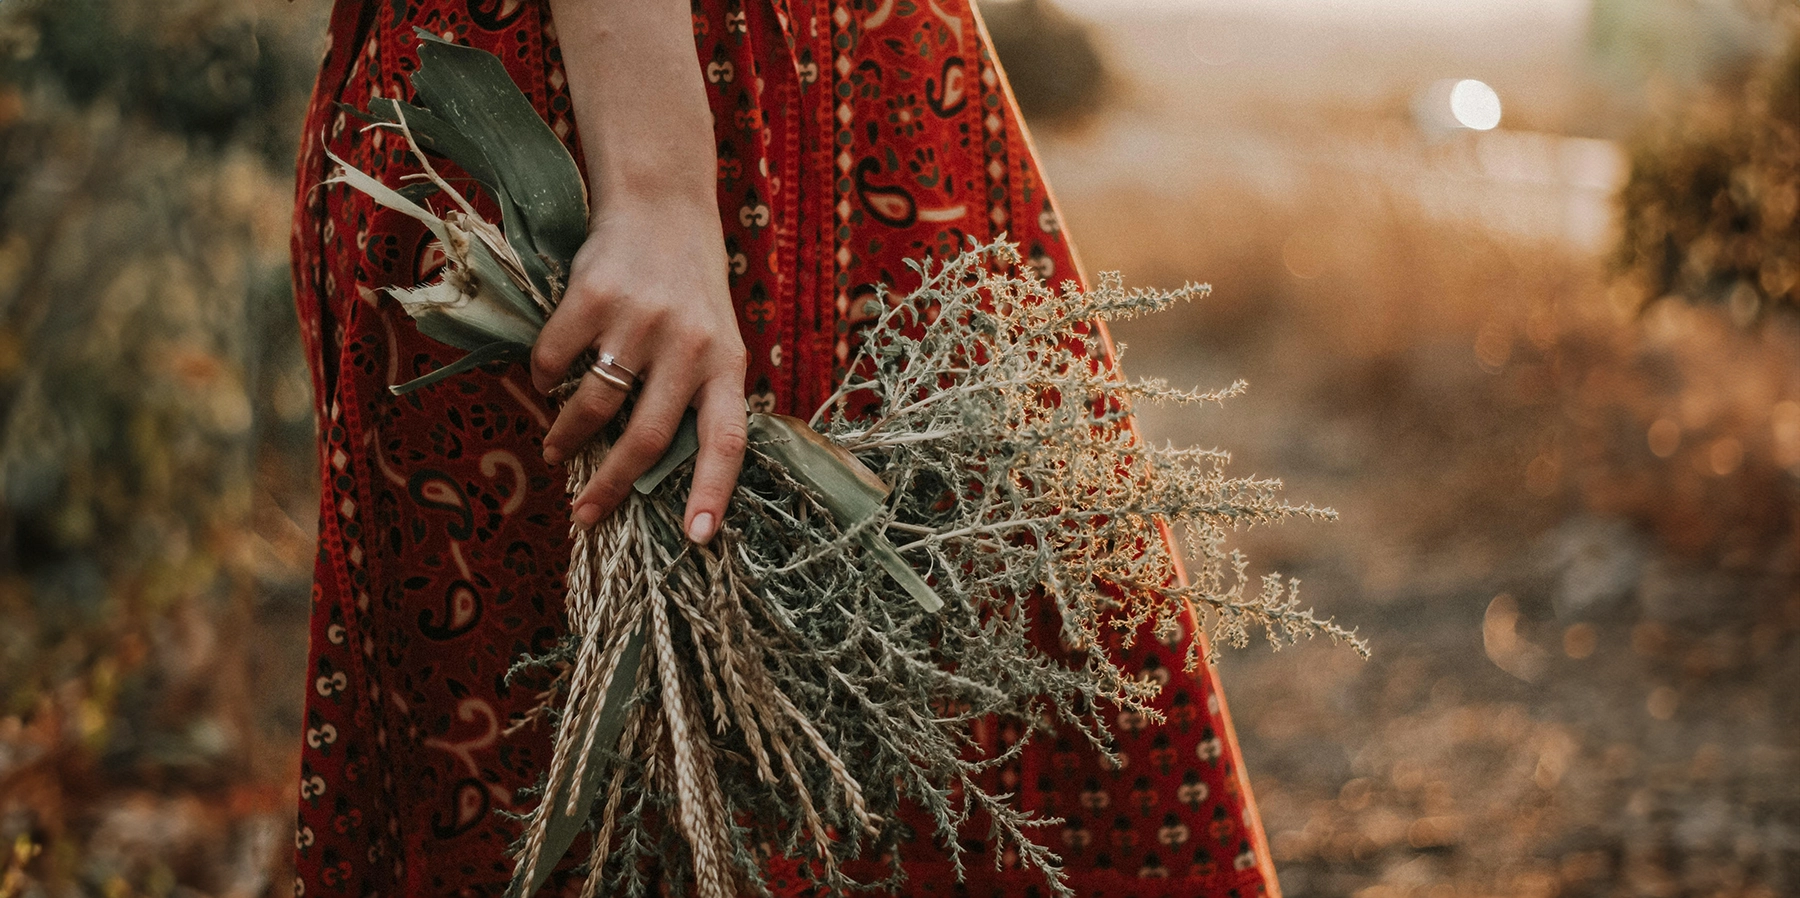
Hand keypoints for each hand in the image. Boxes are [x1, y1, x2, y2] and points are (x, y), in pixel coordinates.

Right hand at [531, 194, 746, 543]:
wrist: (661, 205)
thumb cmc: (689, 287)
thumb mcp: (715, 339)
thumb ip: (698, 394)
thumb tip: (653, 473)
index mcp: (727, 363)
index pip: (728, 439)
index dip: (714, 492)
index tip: (698, 538)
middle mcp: (688, 344)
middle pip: (647, 438)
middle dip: (611, 487)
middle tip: (583, 516)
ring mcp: (639, 320)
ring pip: (593, 405)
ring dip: (567, 437)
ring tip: (557, 449)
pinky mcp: (593, 295)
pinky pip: (555, 360)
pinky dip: (544, 377)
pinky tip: (548, 377)